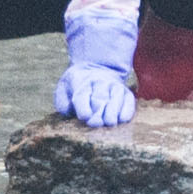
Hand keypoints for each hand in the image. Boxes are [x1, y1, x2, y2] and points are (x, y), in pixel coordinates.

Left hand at [56, 13, 136, 129]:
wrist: (96, 69)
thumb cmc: (76, 86)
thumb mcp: (63, 90)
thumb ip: (63, 103)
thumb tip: (71, 111)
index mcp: (80, 81)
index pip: (82, 96)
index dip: (83, 108)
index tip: (85, 117)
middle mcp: (99, 82)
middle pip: (100, 99)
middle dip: (98, 114)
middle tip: (96, 124)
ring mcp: (114, 86)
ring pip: (116, 100)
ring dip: (112, 113)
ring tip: (109, 123)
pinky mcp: (126, 93)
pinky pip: (129, 102)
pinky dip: (126, 111)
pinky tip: (121, 119)